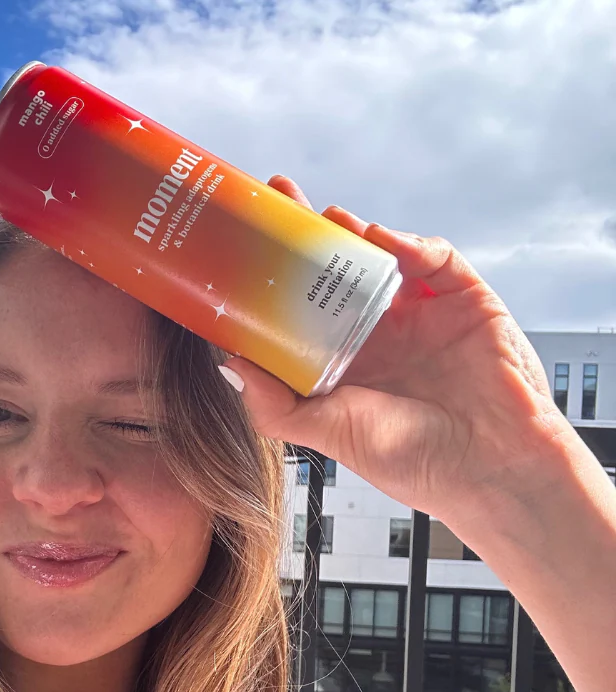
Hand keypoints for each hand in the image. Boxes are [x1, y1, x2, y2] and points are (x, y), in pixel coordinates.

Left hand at [221, 175, 576, 533]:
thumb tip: (228, 363)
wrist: (487, 468)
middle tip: (277, 198)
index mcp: (341, 362)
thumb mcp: (325, 432)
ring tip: (326, 218)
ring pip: (380, 256)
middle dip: (305, 234)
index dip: (273, 275)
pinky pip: (434, 258)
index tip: (242, 246)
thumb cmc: (410, 460)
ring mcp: (421, 313)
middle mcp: (377, 333)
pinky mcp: (464, 300)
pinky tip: (383, 239)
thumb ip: (273, 404)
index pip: (299, 306)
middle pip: (333, 270)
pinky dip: (408, 242)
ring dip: (351, 232)